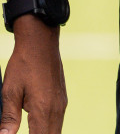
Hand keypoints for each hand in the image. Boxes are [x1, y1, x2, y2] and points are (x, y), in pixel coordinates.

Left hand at [0, 19, 64, 133]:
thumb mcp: (10, 92)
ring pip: (56, 131)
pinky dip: (49, 129)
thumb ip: (9, 117)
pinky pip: (58, 121)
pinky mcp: (62, 99)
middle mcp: (56, 108)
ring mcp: (61, 103)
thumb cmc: (23, 65)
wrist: (41, 43)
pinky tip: (39, 129)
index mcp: (42, 109)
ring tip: (31, 132)